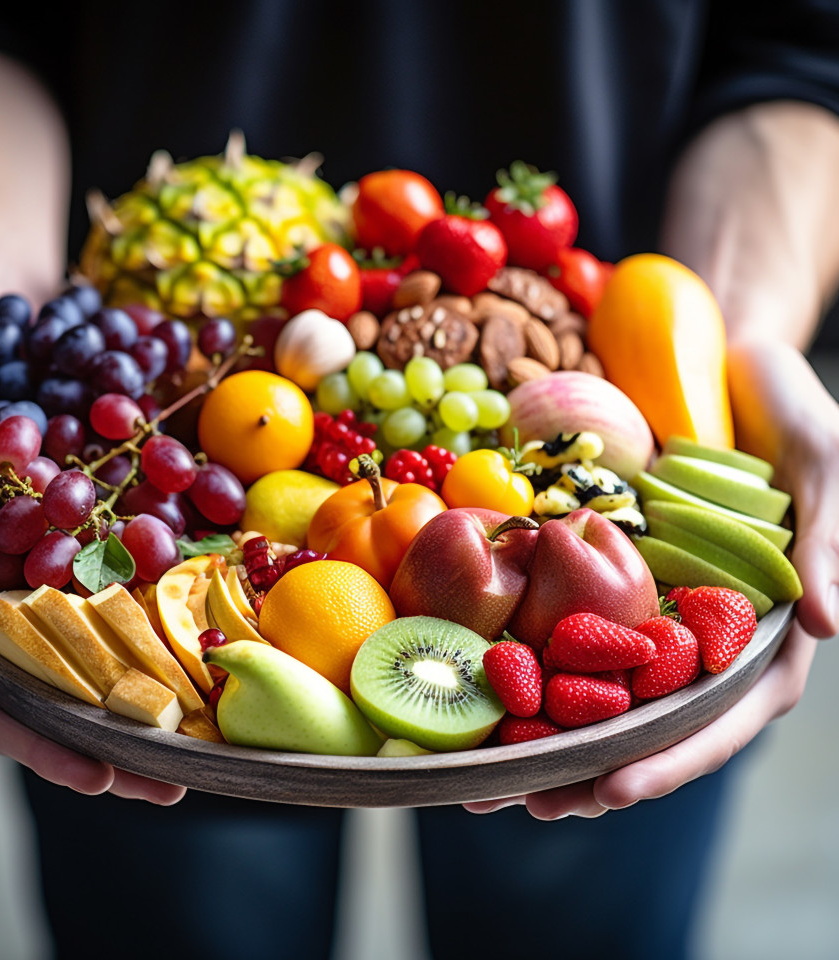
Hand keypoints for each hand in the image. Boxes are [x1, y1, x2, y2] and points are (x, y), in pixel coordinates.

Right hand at [0, 287, 185, 804]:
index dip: (24, 733)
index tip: (96, 776)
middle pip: (42, 679)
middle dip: (104, 735)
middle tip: (174, 783)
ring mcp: (48, 558)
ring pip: (95, 639)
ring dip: (148, 688)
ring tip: (210, 735)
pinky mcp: (97, 525)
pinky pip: (133, 573)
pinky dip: (169, 608)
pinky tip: (215, 638)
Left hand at [466, 340, 837, 817]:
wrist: (735, 366)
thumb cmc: (795, 419)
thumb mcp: (826, 471)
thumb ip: (832, 546)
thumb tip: (835, 627)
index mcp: (766, 634)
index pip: (722, 716)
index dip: (672, 759)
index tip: (610, 790)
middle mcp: (707, 637)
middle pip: (650, 723)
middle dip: (590, 768)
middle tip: (522, 801)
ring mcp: (659, 611)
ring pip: (606, 691)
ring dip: (551, 735)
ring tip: (490, 773)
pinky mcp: (620, 580)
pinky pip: (576, 629)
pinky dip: (537, 662)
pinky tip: (489, 687)